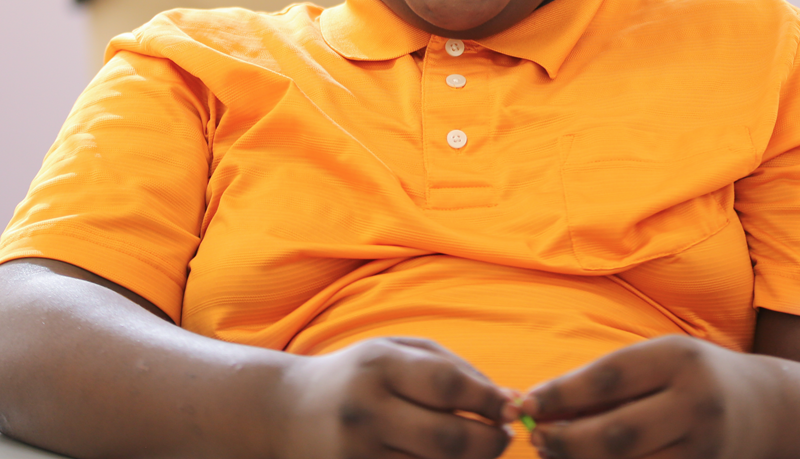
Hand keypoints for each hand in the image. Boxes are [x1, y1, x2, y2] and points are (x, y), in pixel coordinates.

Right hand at [279, 336, 515, 458]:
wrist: (286, 411)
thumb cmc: (356, 374)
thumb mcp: (394, 351)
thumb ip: (451, 367)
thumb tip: (505, 398)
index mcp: (379, 366)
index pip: (447, 385)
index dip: (489, 399)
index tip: (513, 406)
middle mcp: (367, 411)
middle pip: (448, 438)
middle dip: (489, 441)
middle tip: (503, 436)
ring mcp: (359, 454)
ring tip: (479, 448)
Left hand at [515, 336, 775, 458]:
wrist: (772, 409)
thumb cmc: (697, 376)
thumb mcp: (660, 360)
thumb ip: (607, 382)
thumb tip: (542, 405)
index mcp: (679, 359)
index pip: (608, 379)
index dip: (561, 394)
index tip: (524, 401)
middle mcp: (695, 404)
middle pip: (617, 434)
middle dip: (567, 440)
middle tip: (534, 438)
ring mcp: (705, 448)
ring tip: (554, 454)